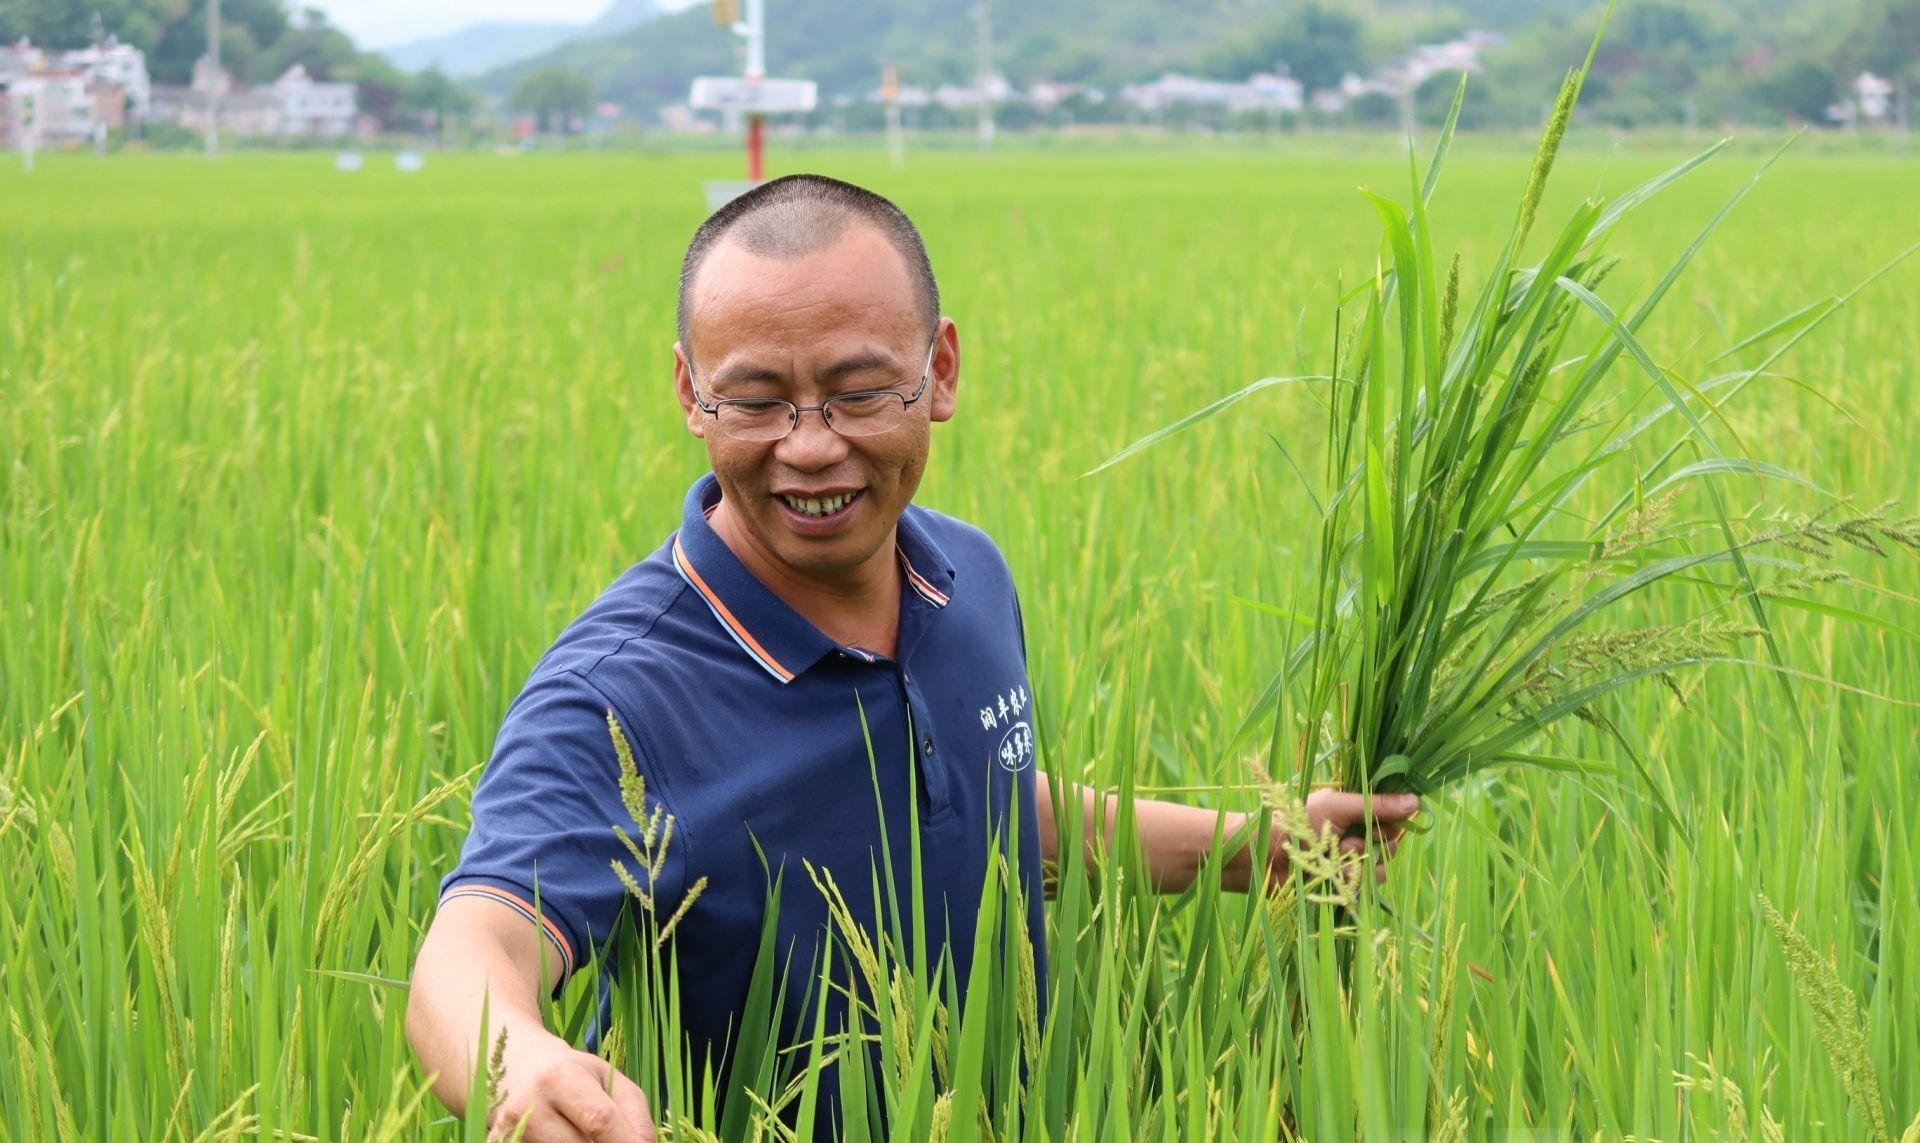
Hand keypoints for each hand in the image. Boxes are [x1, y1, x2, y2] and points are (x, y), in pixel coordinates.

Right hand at [487, 1029, 655, 1142]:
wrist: (512, 1066)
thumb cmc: (570, 1073)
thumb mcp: (607, 1078)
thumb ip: (633, 1112)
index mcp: (562, 1078)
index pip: (600, 1120)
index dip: (626, 1142)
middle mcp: (530, 1105)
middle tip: (611, 1139)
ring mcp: (508, 1131)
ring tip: (582, 1131)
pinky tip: (563, 1137)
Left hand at [1299, 789, 1421, 884]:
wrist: (1265, 857)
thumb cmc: (1295, 822)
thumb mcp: (1335, 807)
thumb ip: (1374, 805)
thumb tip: (1416, 801)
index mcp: (1355, 809)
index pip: (1391, 813)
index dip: (1389, 819)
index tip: (1373, 823)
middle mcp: (1358, 832)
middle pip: (1391, 840)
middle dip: (1372, 842)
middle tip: (1347, 841)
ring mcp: (1354, 858)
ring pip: (1384, 864)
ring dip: (1362, 862)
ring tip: (1336, 859)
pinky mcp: (1348, 881)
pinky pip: (1371, 883)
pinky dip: (1356, 879)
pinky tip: (1338, 876)